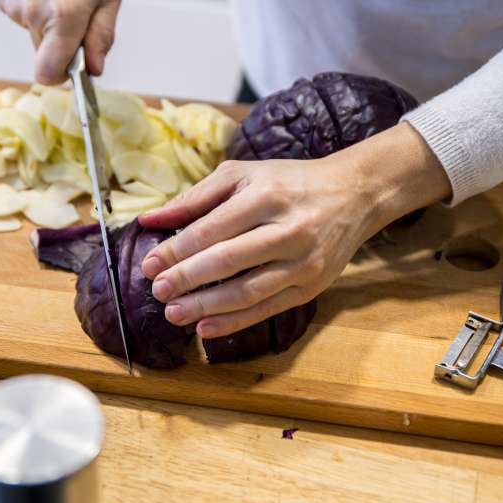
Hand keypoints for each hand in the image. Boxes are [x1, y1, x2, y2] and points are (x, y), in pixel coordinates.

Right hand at [0, 0, 121, 83]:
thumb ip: (102, 34)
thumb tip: (94, 67)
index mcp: (65, 14)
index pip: (48, 72)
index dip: (61, 75)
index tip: (72, 67)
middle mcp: (34, 12)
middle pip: (44, 54)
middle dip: (60, 44)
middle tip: (75, 15)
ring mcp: (14, 4)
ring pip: (33, 33)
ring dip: (47, 22)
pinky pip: (21, 16)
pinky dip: (33, 6)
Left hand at [138, 123, 450, 338]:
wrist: (353, 195)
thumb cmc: (289, 183)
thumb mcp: (242, 175)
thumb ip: (195, 197)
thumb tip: (150, 220)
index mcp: (266, 196)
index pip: (213, 229)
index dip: (177, 250)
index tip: (148, 265)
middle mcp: (288, 229)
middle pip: (228, 261)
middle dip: (187, 279)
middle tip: (157, 291)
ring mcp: (303, 262)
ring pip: (247, 291)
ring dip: (206, 306)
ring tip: (173, 313)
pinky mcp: (311, 287)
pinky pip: (268, 308)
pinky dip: (234, 321)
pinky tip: (206, 327)